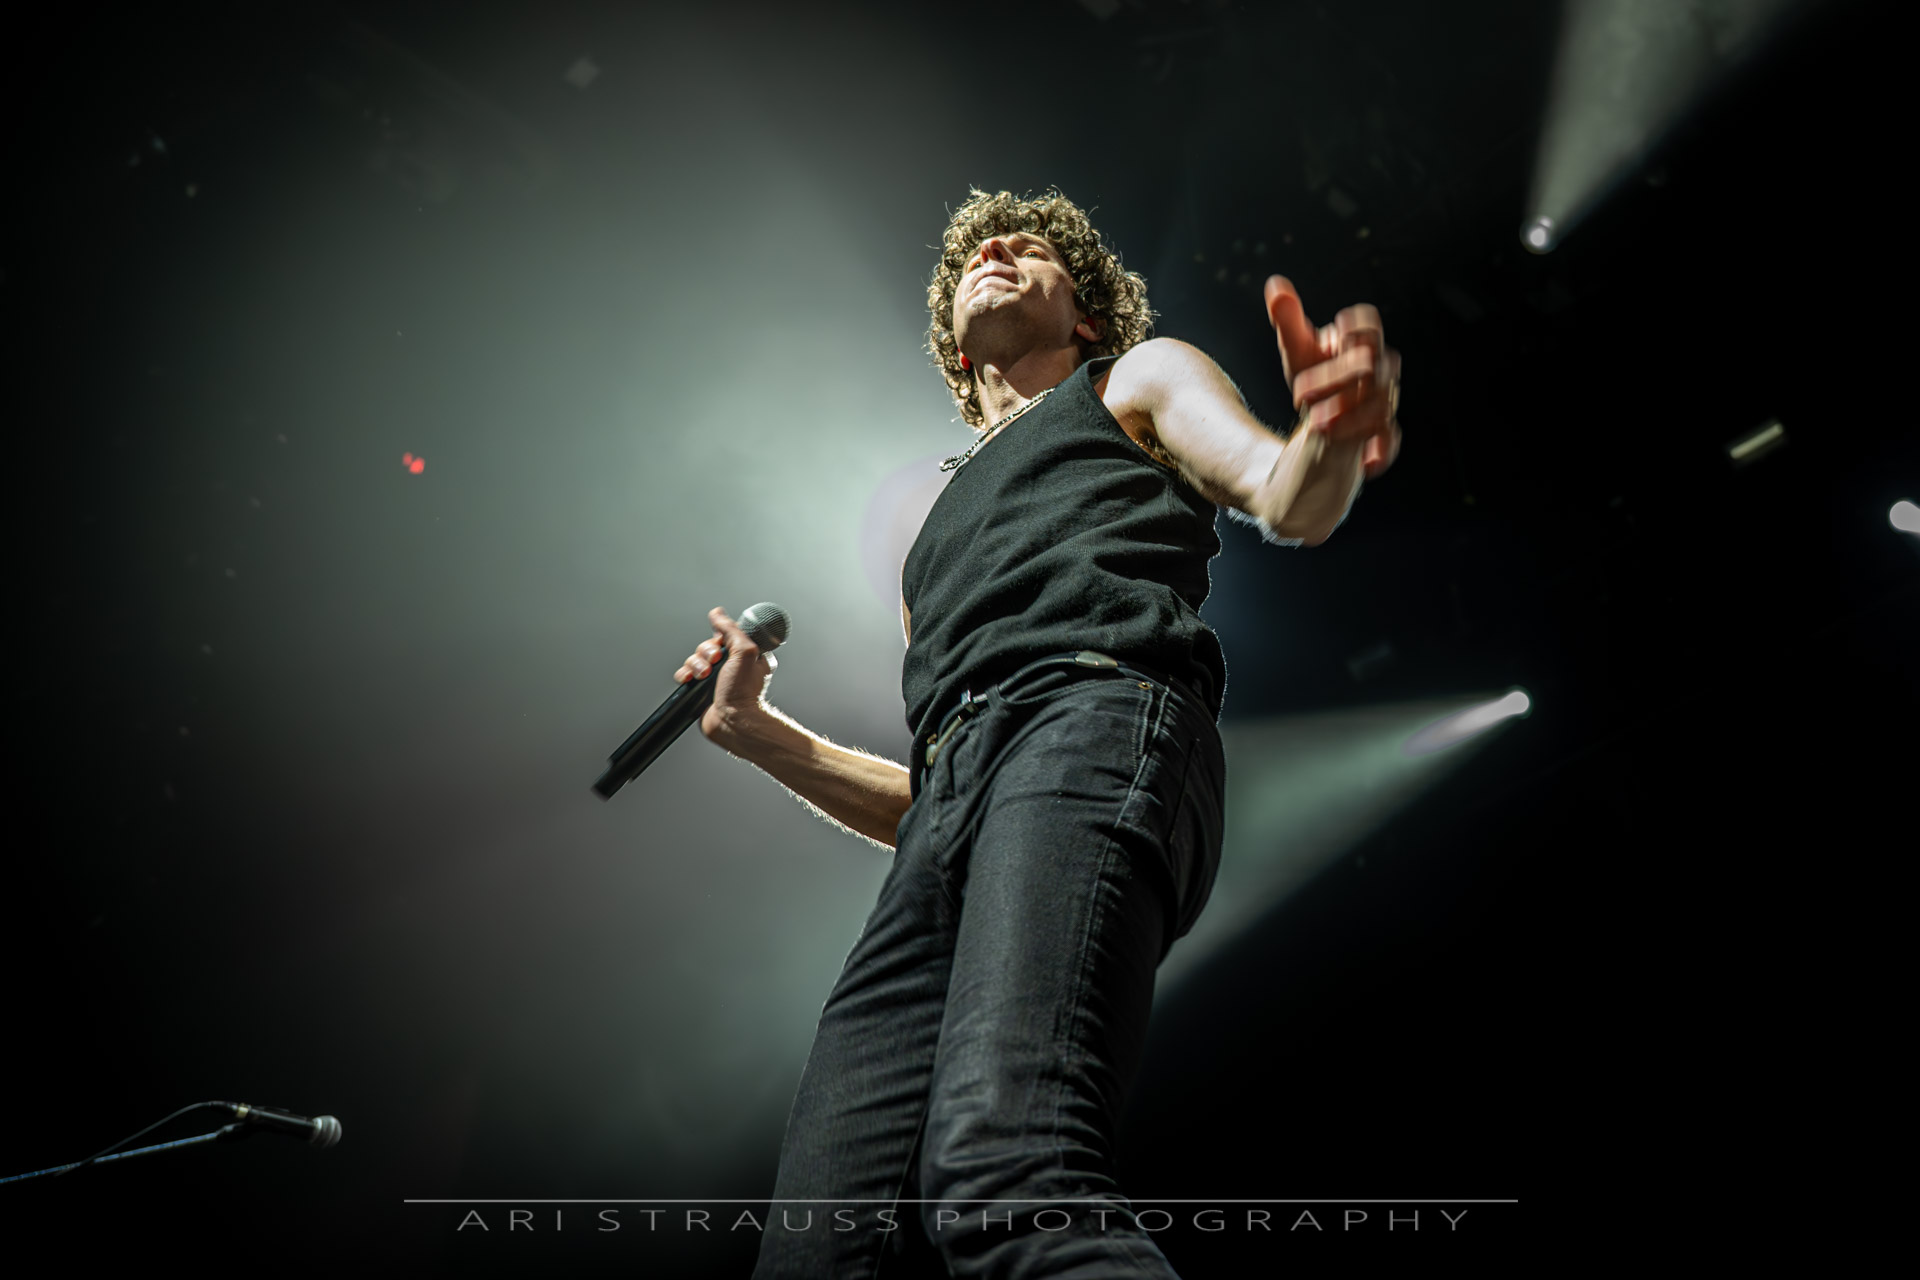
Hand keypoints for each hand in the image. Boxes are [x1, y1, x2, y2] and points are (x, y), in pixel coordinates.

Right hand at [673, 606, 777, 743]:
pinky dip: (685, 675)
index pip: (726, 635)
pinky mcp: (701, 688)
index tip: (721, 645)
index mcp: (746, 655)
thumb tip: (717, 613)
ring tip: (704, 676)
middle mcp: (731, 665)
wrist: (732, 722)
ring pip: (695, 658)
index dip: (720, 638)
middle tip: (715, 663)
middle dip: (706, 653)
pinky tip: (691, 680)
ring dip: (696, 665)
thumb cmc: (744, 692)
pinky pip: (686, 673)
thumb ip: (731, 629)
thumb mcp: (744, 651)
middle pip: (707, 646)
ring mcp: (715, 677)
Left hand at [1264, 276, 1402, 480]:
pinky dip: (1379, 450)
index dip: (1358, 326)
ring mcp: (1382, 404)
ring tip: (1317, 424)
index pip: (1369, 326)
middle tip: (1299, 393)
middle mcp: (1378, 372)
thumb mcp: (1298, 354)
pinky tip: (1365, 464)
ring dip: (1352, 414)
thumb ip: (1288, 321)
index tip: (1335, 330)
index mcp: (1359, 346)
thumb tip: (1275, 285)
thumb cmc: (1315, 379)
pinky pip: (1390, 441)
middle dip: (1340, 377)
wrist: (1326, 422)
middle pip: (1374, 366)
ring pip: (1382, 404)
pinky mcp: (1381, 436)